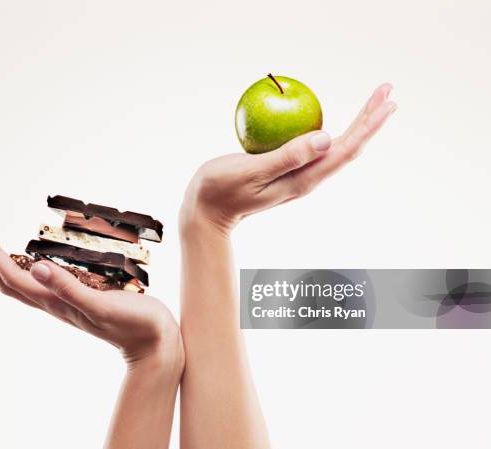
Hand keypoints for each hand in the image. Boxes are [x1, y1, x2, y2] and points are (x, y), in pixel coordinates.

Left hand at [0, 228, 183, 371]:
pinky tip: (38, 258)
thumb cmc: (134, 325)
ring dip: (5, 262)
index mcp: (56, 302)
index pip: (12, 277)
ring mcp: (67, 302)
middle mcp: (55, 302)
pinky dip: (32, 267)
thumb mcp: (102, 305)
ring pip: (25, 281)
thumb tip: (37, 267)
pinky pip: (47, 281)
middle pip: (10, 280)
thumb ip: (70, 288)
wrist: (155, 346)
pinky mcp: (82, 298)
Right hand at [180, 83, 395, 234]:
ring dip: (357, 123)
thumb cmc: (221, 190)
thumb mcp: (251, 172)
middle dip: (370, 118)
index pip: (345, 149)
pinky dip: (333, 130)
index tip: (387, 102)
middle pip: (348, 146)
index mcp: (304, 179)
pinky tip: (333, 121)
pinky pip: (318, 148)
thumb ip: (287, 157)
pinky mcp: (288, 170)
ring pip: (337, 147)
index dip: (369, 125)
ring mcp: (299, 175)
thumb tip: (326, 138)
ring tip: (373, 102)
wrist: (207, 213)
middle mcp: (308, 178)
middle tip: (387, 91)